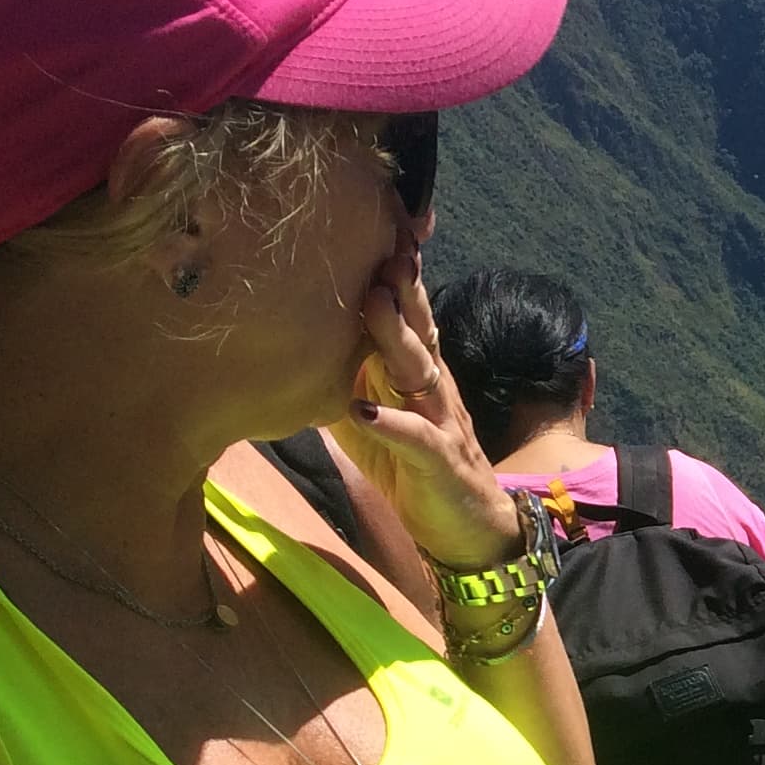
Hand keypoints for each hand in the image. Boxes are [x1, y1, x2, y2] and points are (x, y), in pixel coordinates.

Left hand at [335, 212, 518, 570]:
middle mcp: (434, 389)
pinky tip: (364, 408)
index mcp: (417, 376)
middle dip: (399, 285)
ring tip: (371, 300)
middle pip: (418, 328)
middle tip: (379, 240)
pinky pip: (417, 437)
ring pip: (421, 369)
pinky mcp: (440, 461)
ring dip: (396, 334)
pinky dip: (391, 421)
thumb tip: (291, 355)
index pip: (407, 316)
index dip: (394, 276)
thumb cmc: (418, 476)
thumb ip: (342, 388)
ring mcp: (441, 422)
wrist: (472, 534)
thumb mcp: (370, 425)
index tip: (377, 230)